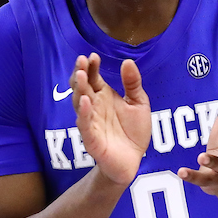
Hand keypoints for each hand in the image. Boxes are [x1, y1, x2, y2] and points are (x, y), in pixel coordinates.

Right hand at [72, 53, 150, 185]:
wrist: (133, 160)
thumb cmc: (133, 132)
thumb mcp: (139, 103)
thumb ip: (133, 83)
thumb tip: (127, 62)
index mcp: (103, 96)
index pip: (93, 77)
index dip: (91, 67)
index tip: (93, 56)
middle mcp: (94, 107)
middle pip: (82, 87)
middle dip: (80, 74)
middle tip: (82, 61)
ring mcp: (90, 122)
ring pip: (79, 103)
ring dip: (79, 89)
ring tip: (81, 76)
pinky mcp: (91, 138)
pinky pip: (84, 125)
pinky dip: (83, 113)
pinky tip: (85, 101)